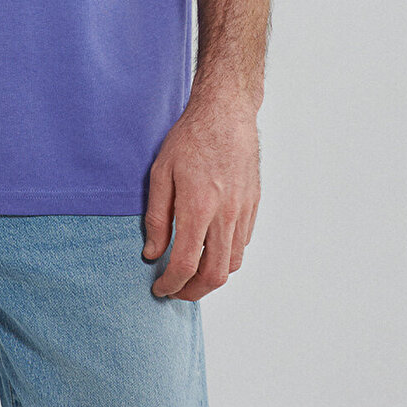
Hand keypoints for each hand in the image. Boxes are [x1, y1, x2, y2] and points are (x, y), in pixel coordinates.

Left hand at [142, 77, 260, 300]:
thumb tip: (152, 252)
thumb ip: (157, 217)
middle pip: (215, 275)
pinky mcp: (253, 206)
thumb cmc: (190, 139)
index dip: (171, 284)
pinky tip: (210, 248)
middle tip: (175, 290)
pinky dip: (226, 256)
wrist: (226, 114)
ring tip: (191, 274)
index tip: (160, 288)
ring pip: (234, 264)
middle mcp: (226, 215)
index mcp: (199, 208)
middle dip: (193, 291)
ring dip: (212, 277)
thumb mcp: (161, 173)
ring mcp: (243, 212)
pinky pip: (243, 244)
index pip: (186, 264)